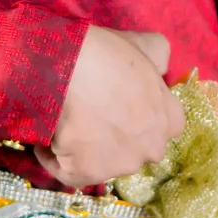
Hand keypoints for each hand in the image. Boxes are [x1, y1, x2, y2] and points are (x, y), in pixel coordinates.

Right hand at [42, 26, 181, 187]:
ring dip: (80, 147)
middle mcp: (152, 148)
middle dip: (110, 136)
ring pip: (97, 162)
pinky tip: (47, 132)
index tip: (112, 103)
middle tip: (86, 111)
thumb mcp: (144, 44)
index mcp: (170, 120)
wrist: (70, 65)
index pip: (157, 128)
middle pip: (128, 149)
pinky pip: (66, 171)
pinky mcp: (86, 174)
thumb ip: (159, 57)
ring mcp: (120, 165)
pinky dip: (52, 155)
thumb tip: (161, 64)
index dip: (133, 116)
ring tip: (63, 119)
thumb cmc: (107, 53)